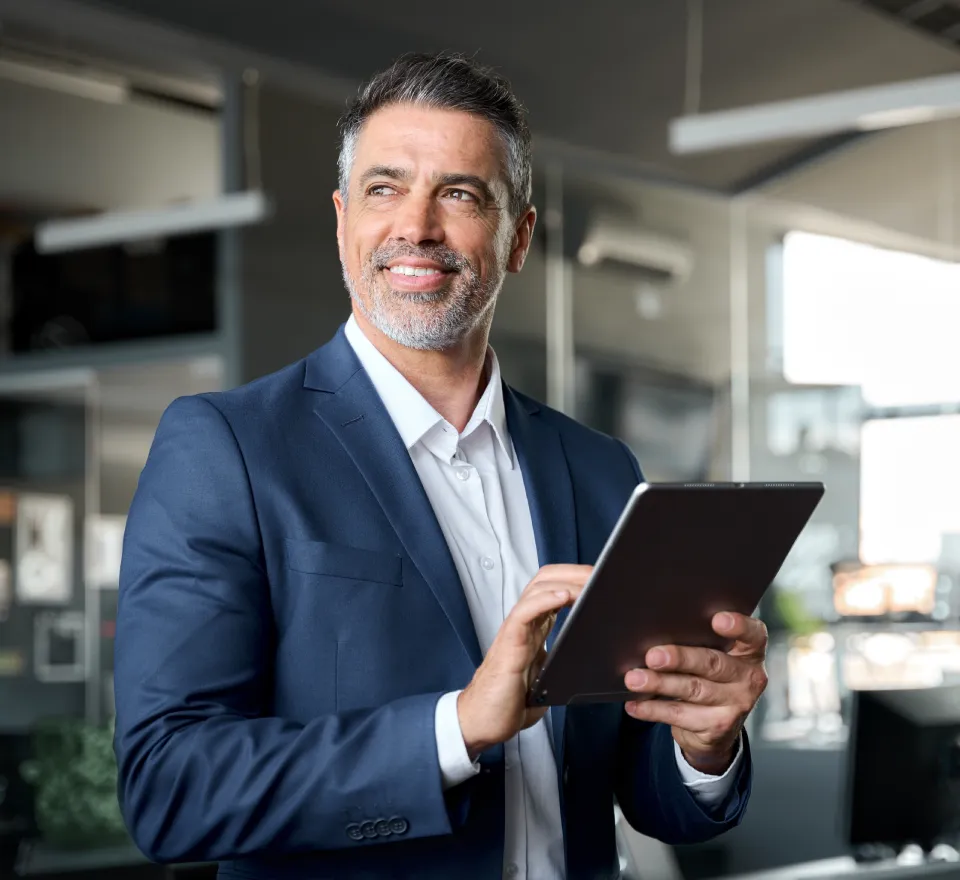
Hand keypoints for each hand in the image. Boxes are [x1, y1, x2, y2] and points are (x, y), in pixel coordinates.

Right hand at [457, 564, 590, 759]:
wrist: (482, 721)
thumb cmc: (511, 702)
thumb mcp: (549, 678)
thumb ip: (565, 663)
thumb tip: (597, 663)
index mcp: (534, 629)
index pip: (554, 589)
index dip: (576, 578)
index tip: (601, 578)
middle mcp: (524, 624)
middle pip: (546, 580)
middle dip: (574, 571)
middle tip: (600, 573)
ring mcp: (515, 630)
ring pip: (537, 589)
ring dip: (565, 580)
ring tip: (588, 580)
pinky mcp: (509, 643)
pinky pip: (525, 612)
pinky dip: (544, 599)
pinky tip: (563, 596)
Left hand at [623, 612, 767, 774]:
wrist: (717, 727)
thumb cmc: (708, 676)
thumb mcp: (714, 656)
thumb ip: (699, 641)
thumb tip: (654, 631)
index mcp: (750, 652)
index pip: (753, 635)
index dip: (738, 626)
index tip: (717, 620)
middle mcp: (749, 678)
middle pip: (712, 663)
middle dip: (680, 659)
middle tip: (653, 656)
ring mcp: (736, 705)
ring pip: (692, 690)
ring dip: (659, 683)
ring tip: (634, 679)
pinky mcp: (718, 727)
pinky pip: (680, 715)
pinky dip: (652, 709)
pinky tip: (634, 704)